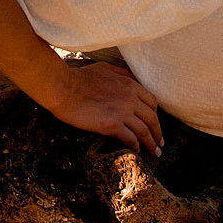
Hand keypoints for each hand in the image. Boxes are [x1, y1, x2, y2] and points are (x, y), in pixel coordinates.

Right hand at [39, 60, 164, 156]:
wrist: (62, 87)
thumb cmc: (79, 77)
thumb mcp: (105, 68)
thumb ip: (121, 73)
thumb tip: (132, 79)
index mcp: (130, 84)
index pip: (152, 102)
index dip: (155, 115)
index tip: (155, 125)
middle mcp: (130, 98)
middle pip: (152, 118)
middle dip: (158, 133)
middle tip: (159, 144)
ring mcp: (122, 112)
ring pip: (144, 131)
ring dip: (151, 144)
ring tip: (153, 153)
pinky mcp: (111, 124)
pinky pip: (130, 138)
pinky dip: (135, 146)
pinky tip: (135, 151)